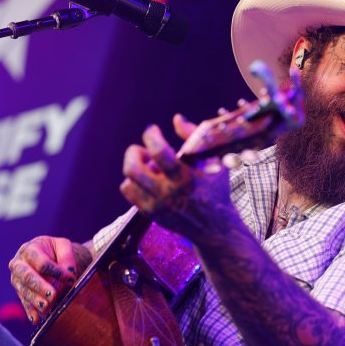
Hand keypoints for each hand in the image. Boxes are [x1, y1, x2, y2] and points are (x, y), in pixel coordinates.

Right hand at [8, 236, 91, 323]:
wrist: (50, 256)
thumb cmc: (56, 250)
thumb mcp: (63, 246)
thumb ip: (67, 258)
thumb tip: (69, 275)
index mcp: (29, 249)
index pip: (41, 261)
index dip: (55, 270)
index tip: (70, 278)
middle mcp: (18, 264)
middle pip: (27, 275)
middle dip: (40, 286)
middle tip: (52, 295)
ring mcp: (17, 279)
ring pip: (23, 290)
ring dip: (35, 300)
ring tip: (47, 307)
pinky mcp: (20, 291)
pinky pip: (24, 302)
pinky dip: (30, 311)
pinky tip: (36, 319)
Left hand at [120, 115, 235, 241]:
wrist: (215, 226)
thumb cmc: (215, 188)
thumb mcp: (213, 161)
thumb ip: (194, 137)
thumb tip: (177, 118)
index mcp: (186, 178)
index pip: (159, 152)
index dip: (151, 136)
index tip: (153, 130)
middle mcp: (169, 194)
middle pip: (133, 168)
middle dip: (134, 152)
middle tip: (144, 150)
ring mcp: (157, 206)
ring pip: (129, 180)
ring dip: (137, 167)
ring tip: (150, 166)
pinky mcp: (150, 214)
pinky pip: (129, 191)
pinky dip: (135, 181)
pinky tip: (149, 179)